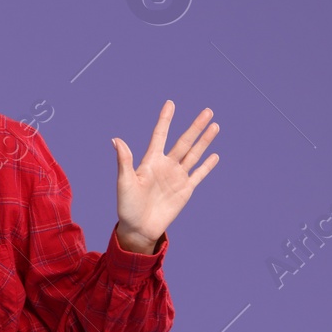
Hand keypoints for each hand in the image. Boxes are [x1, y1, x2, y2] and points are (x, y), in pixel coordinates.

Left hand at [112, 100, 219, 249]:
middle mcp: (165, 166)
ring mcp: (177, 177)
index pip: (160, 135)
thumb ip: (125, 161)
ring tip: (215, 126)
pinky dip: (207, 165)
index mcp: (150, 161)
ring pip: (194, 154)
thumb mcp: (124, 182)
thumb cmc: (127, 205)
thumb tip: (116, 139)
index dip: (165, 120)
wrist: (138, 227)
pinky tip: (214, 155)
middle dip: (195, 126)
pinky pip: (198, 175)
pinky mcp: (185, 190)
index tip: (170, 103)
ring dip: (205, 141)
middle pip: (184, 142)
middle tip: (208, 111)